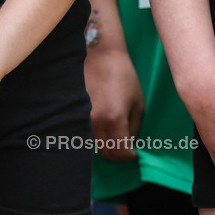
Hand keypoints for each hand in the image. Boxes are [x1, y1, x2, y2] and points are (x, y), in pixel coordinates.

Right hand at [84, 46, 144, 161]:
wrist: (100, 57)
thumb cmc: (124, 77)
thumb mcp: (138, 103)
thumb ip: (135, 128)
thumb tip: (130, 145)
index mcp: (114, 119)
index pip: (120, 152)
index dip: (129, 157)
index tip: (134, 154)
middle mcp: (95, 121)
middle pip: (105, 152)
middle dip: (118, 155)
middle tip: (126, 149)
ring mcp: (82, 117)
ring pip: (94, 144)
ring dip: (106, 146)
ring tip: (116, 138)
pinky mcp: (75, 112)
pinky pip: (87, 133)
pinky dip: (96, 137)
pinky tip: (104, 129)